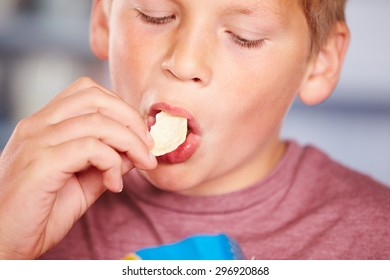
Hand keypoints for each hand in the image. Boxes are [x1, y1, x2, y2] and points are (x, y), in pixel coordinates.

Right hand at [0, 77, 155, 258]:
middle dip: (131, 120)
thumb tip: (137, 150)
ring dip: (130, 143)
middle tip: (147, 148)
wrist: (3, 242)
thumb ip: (108, 162)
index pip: (88, 92)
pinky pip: (90, 148)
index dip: (122, 109)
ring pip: (98, 122)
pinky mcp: (41, 163)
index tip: (141, 137)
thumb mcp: (84, 183)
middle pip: (95, 97)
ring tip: (140, 165)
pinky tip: (113, 185)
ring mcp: (37, 141)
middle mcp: (38, 125)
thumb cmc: (41, 212)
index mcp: (46, 124)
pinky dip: (112, 163)